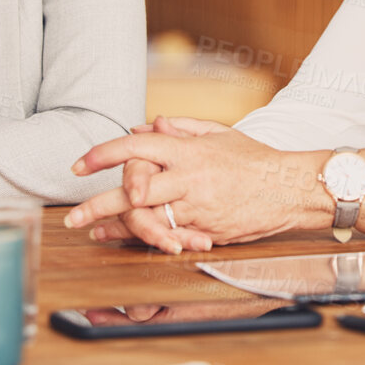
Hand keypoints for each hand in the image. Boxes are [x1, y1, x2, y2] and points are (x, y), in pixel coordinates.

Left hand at [66, 116, 329, 253]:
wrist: (291, 190)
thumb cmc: (256, 160)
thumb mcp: (219, 134)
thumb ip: (182, 129)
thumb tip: (147, 125)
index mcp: (189, 151)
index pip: (136, 147)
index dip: (103, 154)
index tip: (80, 164)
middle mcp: (189, 179)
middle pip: (132, 191)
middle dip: (97, 204)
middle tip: (73, 216)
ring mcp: (197, 208)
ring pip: (147, 220)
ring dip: (116, 228)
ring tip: (93, 231)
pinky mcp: (207, 231)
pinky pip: (170, 236)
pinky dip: (145, 238)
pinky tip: (126, 240)